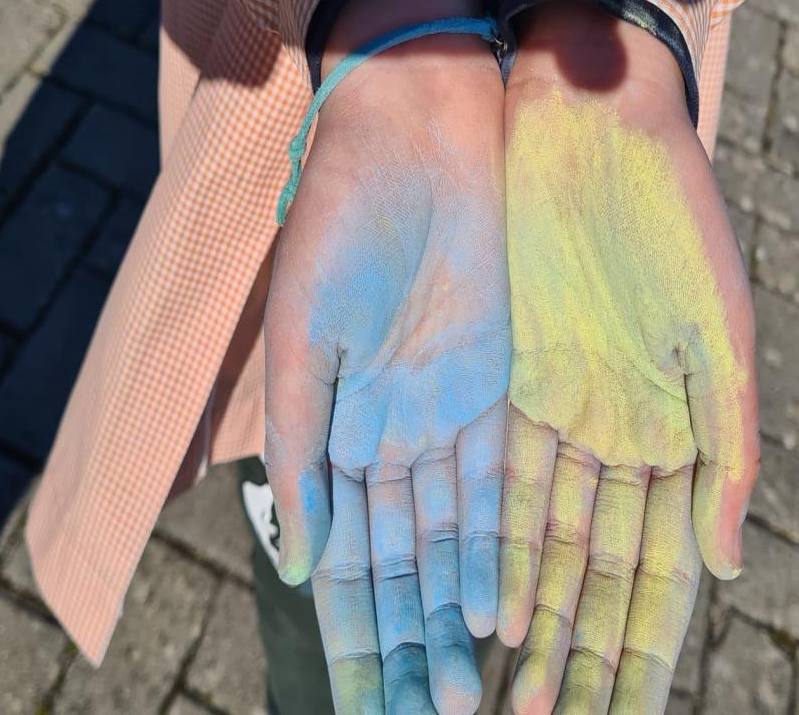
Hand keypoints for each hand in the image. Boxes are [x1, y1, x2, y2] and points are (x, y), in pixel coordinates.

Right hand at [263, 0, 508, 714]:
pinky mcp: (490, 390)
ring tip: (457, 700)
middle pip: (394, 570)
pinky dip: (490, 552)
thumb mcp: (303, 339)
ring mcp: (437, 419)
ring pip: (443, 544)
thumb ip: (303, 450)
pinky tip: (495, 614)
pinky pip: (492, 489)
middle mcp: (381, 439)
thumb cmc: (338, 224)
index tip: (354, 712)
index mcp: (324, 432)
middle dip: (403, 649)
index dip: (347, 638)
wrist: (415, 140)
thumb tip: (303, 564)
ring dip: (448, 619)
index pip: (337, 562)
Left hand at [497, 2, 759, 712]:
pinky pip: (492, 485)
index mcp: (680, 437)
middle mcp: (616, 444)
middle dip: (580, 654)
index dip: (644, 646)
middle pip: (595, 576)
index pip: (661, 572)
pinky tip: (481, 610)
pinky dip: (489, 549)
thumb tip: (725, 569)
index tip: (629, 714)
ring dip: (530, 622)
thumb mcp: (718, 335)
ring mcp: (558, 422)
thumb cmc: (673, 223)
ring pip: (541, 546)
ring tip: (508, 697)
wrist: (588, 135)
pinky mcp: (502, 389)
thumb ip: (729, 451)